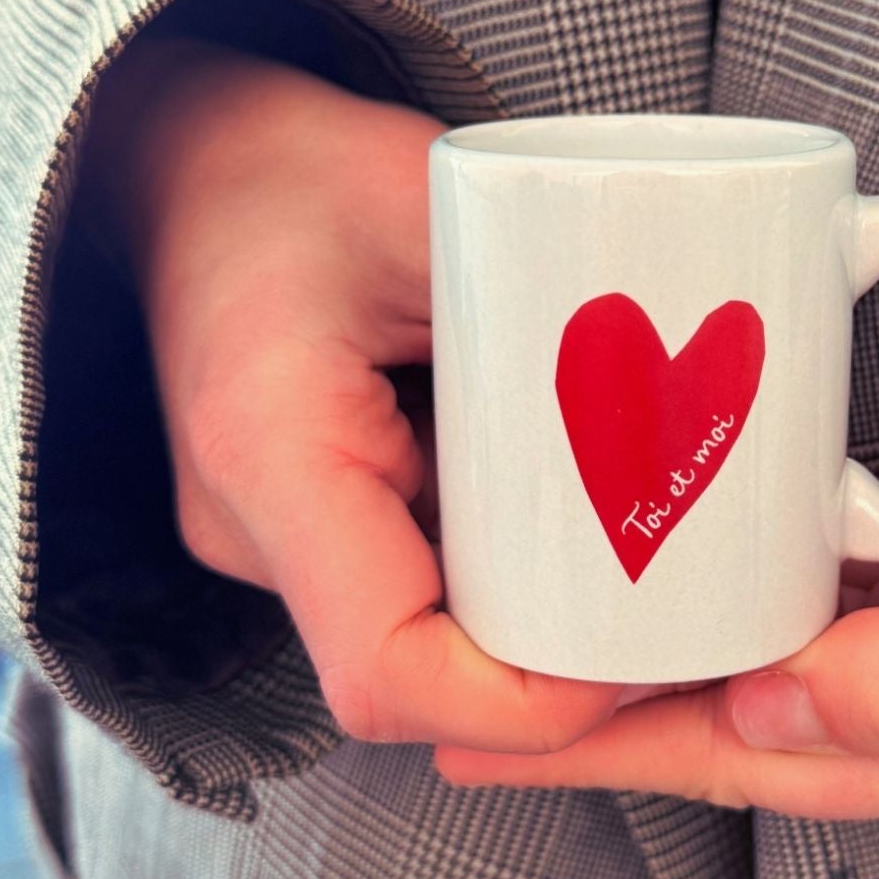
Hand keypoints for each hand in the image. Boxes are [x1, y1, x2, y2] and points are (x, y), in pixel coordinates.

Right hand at [83, 37, 626, 749]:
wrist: (192, 175)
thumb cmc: (295, 171)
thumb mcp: (423, 196)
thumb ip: (537, 290)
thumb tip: (686, 393)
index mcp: (270, 458)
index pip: (389, 670)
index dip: (526, 706)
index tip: (636, 653)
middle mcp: (258, 532)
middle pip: (424, 681)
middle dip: (561, 679)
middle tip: (681, 608)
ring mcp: (279, 542)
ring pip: (426, 647)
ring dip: (539, 632)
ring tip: (650, 559)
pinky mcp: (313, 528)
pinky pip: (419, 593)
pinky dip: (506, 581)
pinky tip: (580, 520)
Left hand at [434, 254, 878, 836]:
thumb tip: (778, 717)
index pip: (766, 766)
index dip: (626, 755)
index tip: (500, 741)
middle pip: (752, 743)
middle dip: (618, 735)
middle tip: (486, 719)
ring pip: (781, 694)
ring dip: (668, 683)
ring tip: (554, 673)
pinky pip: (829, 633)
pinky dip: (742, 628)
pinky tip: (688, 610)